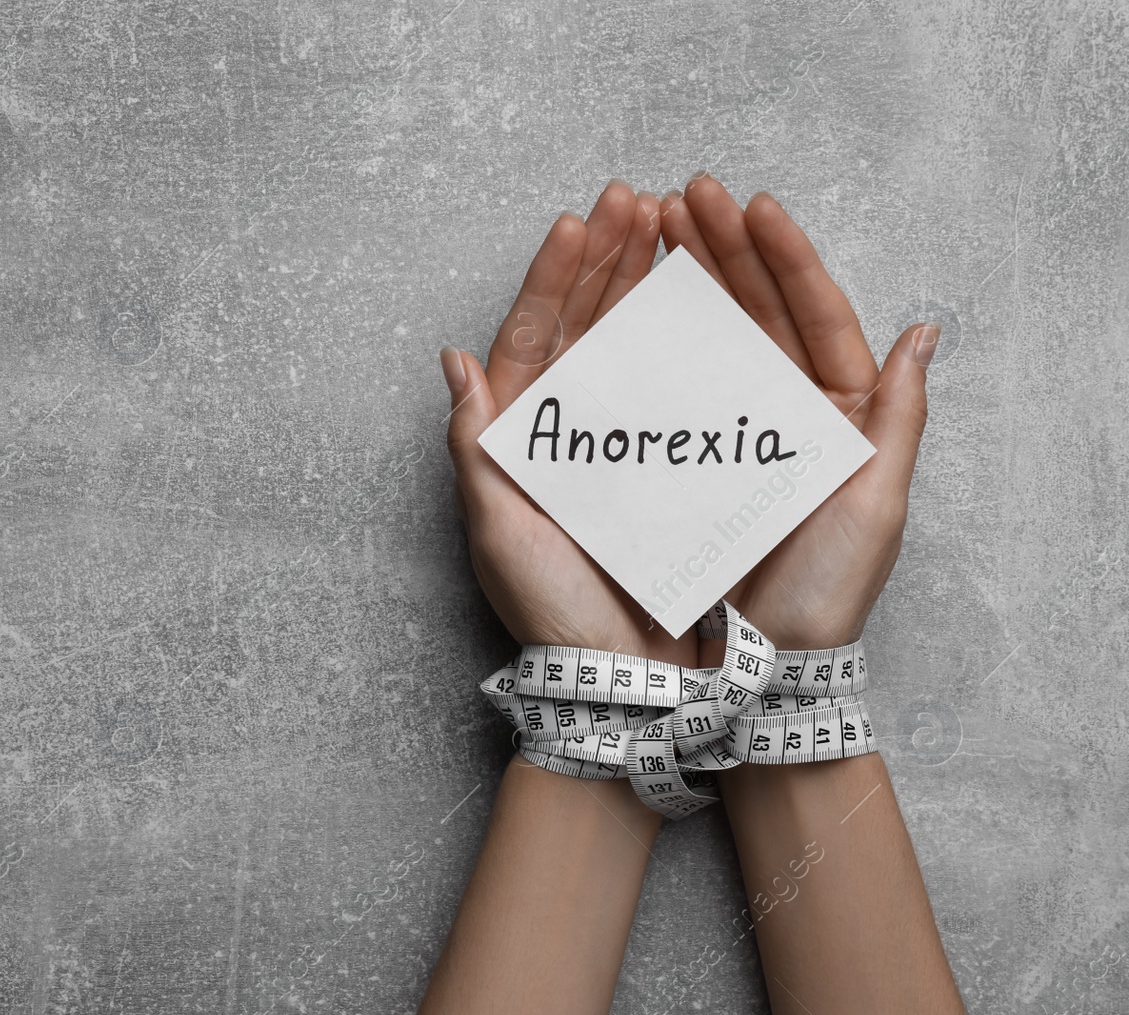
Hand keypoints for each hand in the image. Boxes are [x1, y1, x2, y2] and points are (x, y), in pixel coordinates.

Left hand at [441, 182, 694, 664]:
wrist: (618, 675)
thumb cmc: (550, 609)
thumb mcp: (498, 528)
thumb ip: (475, 446)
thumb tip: (453, 362)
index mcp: (518, 439)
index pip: (532, 337)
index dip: (553, 277)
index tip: (580, 221)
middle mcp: (566, 434)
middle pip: (583, 325)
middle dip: (606, 259)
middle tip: (634, 199)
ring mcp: (615, 446)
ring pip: (628, 344)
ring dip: (644, 282)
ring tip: (668, 223)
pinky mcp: (662, 465)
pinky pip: (672, 385)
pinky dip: (685, 335)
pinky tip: (701, 294)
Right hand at [659, 174, 935, 649]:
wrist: (755, 665)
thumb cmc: (821, 593)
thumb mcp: (876, 504)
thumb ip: (898, 417)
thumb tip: (923, 332)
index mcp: (836, 414)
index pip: (814, 315)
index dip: (785, 257)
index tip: (753, 206)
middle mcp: (780, 412)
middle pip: (755, 311)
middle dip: (723, 246)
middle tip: (686, 195)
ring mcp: (724, 429)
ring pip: (707, 334)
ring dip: (684, 276)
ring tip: (653, 223)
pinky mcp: (674, 457)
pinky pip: (663, 381)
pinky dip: (646, 334)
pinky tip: (628, 296)